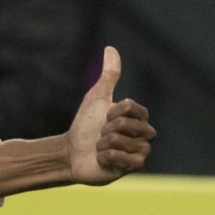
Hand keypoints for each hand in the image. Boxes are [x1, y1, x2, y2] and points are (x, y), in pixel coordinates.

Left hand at [66, 46, 155, 184]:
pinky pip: (121, 158)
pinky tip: (102, 159)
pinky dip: (106, 156)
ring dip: (104, 143)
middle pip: (131, 125)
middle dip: (109, 128)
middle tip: (101, 134)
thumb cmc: (85, 124)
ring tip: (100, 147)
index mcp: (137, 118)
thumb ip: (109, 75)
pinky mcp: (133, 167)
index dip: (114, 111)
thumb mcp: (97, 97)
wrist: (72, 152)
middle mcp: (143, 135)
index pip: (134, 108)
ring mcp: (140, 152)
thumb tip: (110, 48)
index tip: (105, 116)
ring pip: (124, 142)